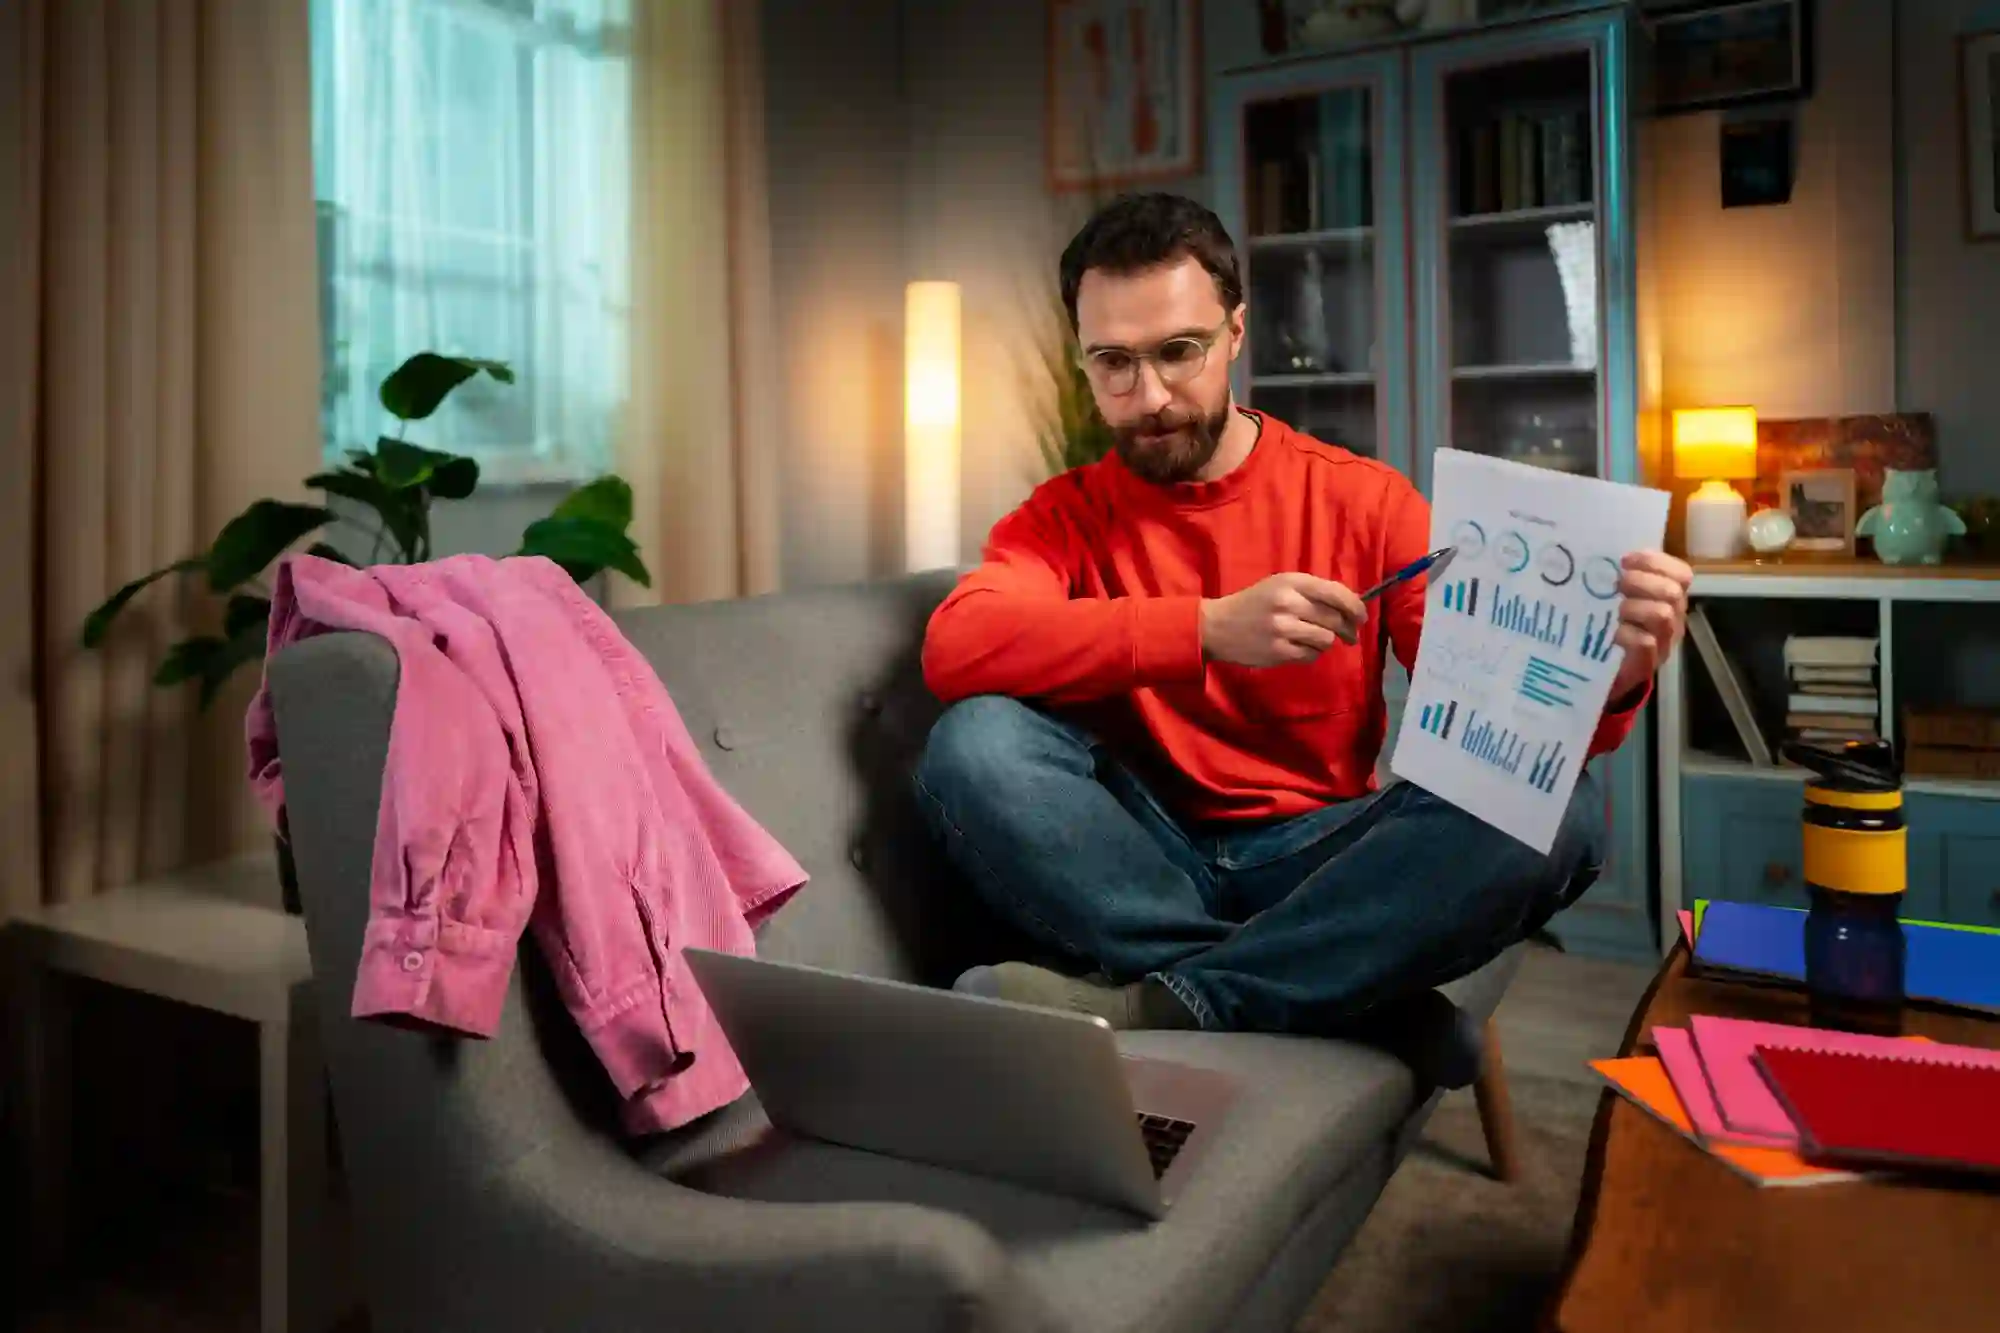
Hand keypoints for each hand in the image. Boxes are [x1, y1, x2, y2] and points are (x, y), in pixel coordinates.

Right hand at [1200, 573, 1366, 667]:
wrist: (1218, 626)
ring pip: (1325, 639)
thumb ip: (1312, 592)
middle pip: (1334, 618)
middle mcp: (1288, 603)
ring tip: (1315, 640)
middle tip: (1350, 636)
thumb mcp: (1280, 586)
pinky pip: (1311, 655)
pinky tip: (1301, 648)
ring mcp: (1282, 629)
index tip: (1362, 616)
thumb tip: (1350, 608)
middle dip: (1347, 629)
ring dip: (1326, 642)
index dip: (1355, 606)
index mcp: (1291, 582)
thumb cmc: (1254, 603)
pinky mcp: (1278, 651)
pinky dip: (1312, 653)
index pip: (1335, 593)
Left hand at [1607, 550, 1692, 706]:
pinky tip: (1610, 632)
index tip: (1625, 560)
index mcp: (1669, 597)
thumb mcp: (1616, 596)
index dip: (1655, 562)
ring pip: (1663, 615)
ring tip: (1613, 610)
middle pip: (1672, 592)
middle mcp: (1673, 617)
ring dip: (1633, 607)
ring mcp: (1663, 642)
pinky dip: (1626, 634)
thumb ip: (1618, 576)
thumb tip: (1598, 550)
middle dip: (1641, 582)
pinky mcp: (1648, 663)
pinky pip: (1646, 643)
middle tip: (1616, 584)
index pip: (1681, 573)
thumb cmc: (1610, 624)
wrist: (1602, 670)